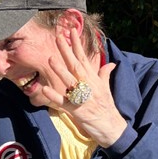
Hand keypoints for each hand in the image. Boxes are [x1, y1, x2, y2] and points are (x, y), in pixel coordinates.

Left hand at [41, 24, 127, 147]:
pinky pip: (64, 102)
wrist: (112, 127)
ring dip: (60, 70)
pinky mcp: (77, 110)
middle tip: (58, 37)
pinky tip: (45, 89)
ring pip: (70, 81)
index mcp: (93, 78)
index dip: (77, 44)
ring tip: (51, 59)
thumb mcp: (106, 88)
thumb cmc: (107, 107)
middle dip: (67, 51)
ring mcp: (82, 97)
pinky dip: (55, 96)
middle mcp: (88, 85)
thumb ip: (105, 74)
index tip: (71, 31)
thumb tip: (111, 63)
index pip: (84, 57)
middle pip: (75, 65)